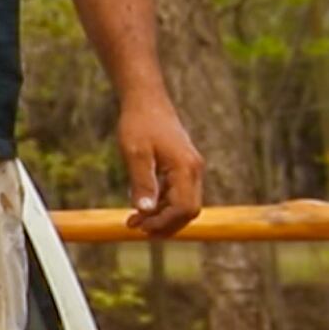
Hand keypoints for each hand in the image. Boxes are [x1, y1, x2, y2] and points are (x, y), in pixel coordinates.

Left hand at [117, 95, 203, 237]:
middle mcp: (193, 170)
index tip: (140, 226)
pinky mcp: (183, 167)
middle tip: (136, 228)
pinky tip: (141, 208)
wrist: (146, 101)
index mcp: (185, 168)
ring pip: (184, 204)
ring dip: (162, 216)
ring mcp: (190, 169)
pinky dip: (162, 205)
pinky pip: (178, 194)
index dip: (164, 223)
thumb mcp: (135, 153)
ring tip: (134, 221)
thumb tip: (144, 211)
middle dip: (165, 224)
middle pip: (189, 211)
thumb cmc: (139, 124)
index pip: (184, 208)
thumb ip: (142, 182)